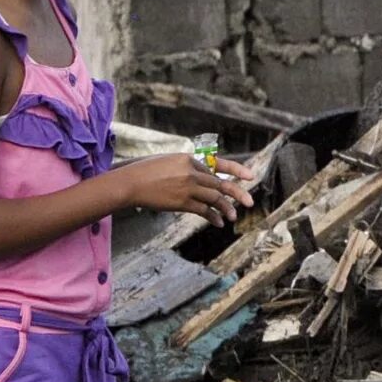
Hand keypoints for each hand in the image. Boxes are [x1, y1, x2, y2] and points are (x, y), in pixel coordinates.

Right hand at [108, 153, 250, 224]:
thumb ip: (187, 167)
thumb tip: (201, 176)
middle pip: (221, 183)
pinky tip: (219, 223)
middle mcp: (192, 172)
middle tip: (250, 202)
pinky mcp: (182, 202)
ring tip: (233, 217)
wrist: (130, 182)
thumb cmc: (145, 171)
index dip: (237, 169)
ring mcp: (188, 187)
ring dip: (226, 209)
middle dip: (237, 193)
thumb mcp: (169, 161)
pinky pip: (204, 211)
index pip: (218, 164)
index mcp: (189, 159)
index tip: (250, 176)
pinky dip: (213, 217)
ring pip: (215, 198)